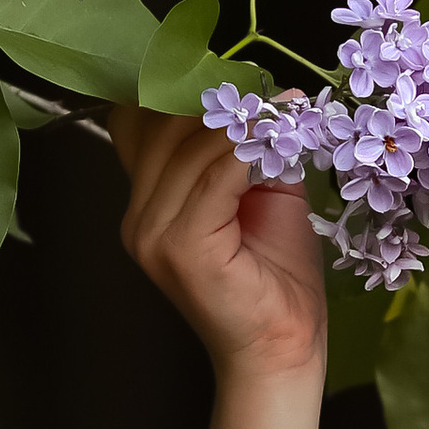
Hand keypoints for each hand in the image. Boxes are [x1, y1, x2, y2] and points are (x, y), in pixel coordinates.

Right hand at [113, 101, 326, 384]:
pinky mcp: (181, 245)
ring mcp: (152, 232)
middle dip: (223, 102)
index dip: (186, 93)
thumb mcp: (258, 195)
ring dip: (244, 122)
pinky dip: (251, 148)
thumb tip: (264, 95)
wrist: (282, 348)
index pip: (143, 125)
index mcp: (147, 202)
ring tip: (290, 110)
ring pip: (192, 147)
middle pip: (167, 128)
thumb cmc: (275, 278)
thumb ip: (245, 149)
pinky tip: (283, 135)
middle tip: (276, 92)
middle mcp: (137, 216)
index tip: (243, 79)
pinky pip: (216, 175)